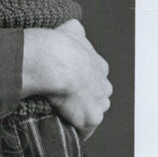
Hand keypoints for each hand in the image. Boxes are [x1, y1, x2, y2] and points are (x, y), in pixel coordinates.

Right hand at [22, 19, 111, 137]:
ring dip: (80, 113)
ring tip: (61, 111)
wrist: (53, 61)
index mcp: (100, 65)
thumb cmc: (57, 46)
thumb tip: (75, 26)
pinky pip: (85, 129)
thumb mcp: (69, 29)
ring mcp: (99, 102)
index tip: (69, 80)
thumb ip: (75, 30)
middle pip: (97, 95)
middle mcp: (104, 84)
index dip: (82, 79)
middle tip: (64, 96)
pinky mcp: (91, 118)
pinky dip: (75, 128)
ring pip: (93, 111)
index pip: (95, 76)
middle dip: (85, 97)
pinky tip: (62, 124)